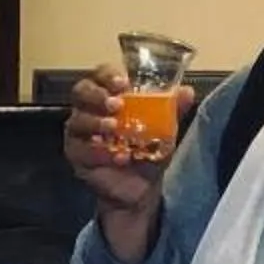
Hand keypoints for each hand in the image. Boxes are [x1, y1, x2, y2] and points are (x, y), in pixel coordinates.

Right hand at [63, 68, 195, 250]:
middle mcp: (89, 110)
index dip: (108, 75)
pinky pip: (82, 150)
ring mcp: (79, 133)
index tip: (123, 83)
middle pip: (81, 91)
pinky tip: (119, 156)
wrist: (141, 188)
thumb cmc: (148, 151)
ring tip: (116, 128)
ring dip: (97, 122)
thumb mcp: (164, 129)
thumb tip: (187, 92)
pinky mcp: (76, 156)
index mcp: (108, 96)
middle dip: (97, 95)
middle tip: (117, 104)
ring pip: (78, 120)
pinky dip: (101, 152)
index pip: (100, 75)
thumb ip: (172, 109)